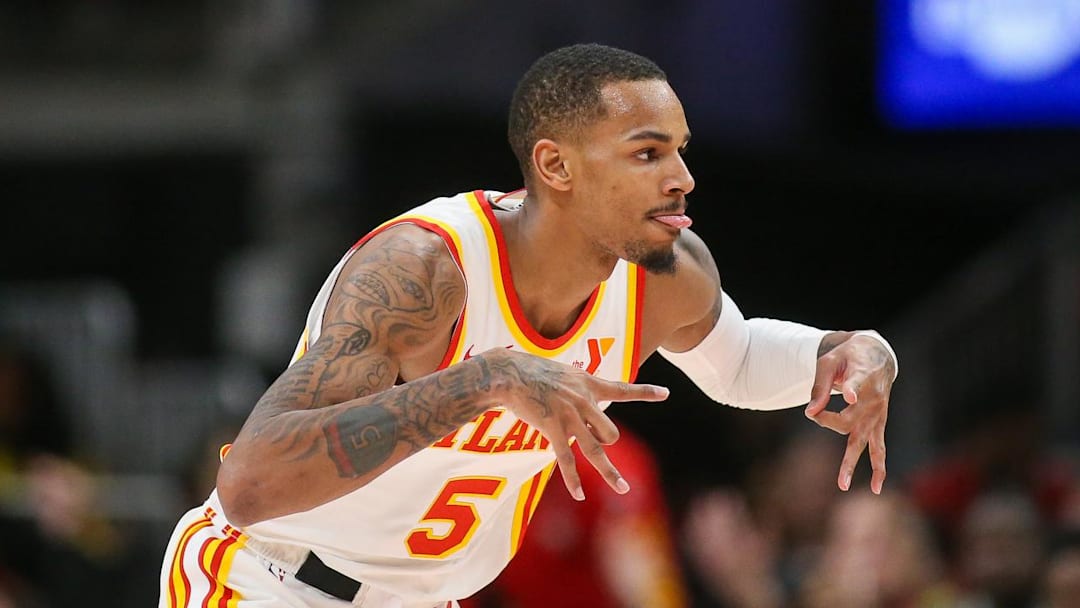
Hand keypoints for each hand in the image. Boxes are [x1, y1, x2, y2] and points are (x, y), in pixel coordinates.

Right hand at [481, 348, 668, 500]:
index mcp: (588, 384)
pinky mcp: (553, 428)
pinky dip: (573, 480)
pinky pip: (566, 460)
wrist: (509, 373)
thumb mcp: (562, 374)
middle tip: (591, 444)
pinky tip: (579, 496)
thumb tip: (584, 408)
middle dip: (605, 443)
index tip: (666, 393)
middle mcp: (584, 400)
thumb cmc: (530, 372)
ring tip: (623, 489)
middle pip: (611, 432)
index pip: (623, 389)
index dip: (646, 392)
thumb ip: (577, 390)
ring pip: (596, 450)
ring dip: (609, 471)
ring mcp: (570, 415)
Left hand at [804, 334, 895, 493]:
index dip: (851, 389)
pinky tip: (876, 487)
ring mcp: (877, 414)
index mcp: (863, 376)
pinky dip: (879, 467)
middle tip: (813, 414)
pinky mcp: (878, 423)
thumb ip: (820, 386)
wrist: (877, 355)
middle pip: (849, 420)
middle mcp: (873, 398)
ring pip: (863, 441)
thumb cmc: (848, 357)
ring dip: (851, 462)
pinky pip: (879, 448)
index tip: (848, 394)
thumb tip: (810, 412)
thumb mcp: (830, 361)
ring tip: (842, 485)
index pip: (856, 384)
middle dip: (828, 421)